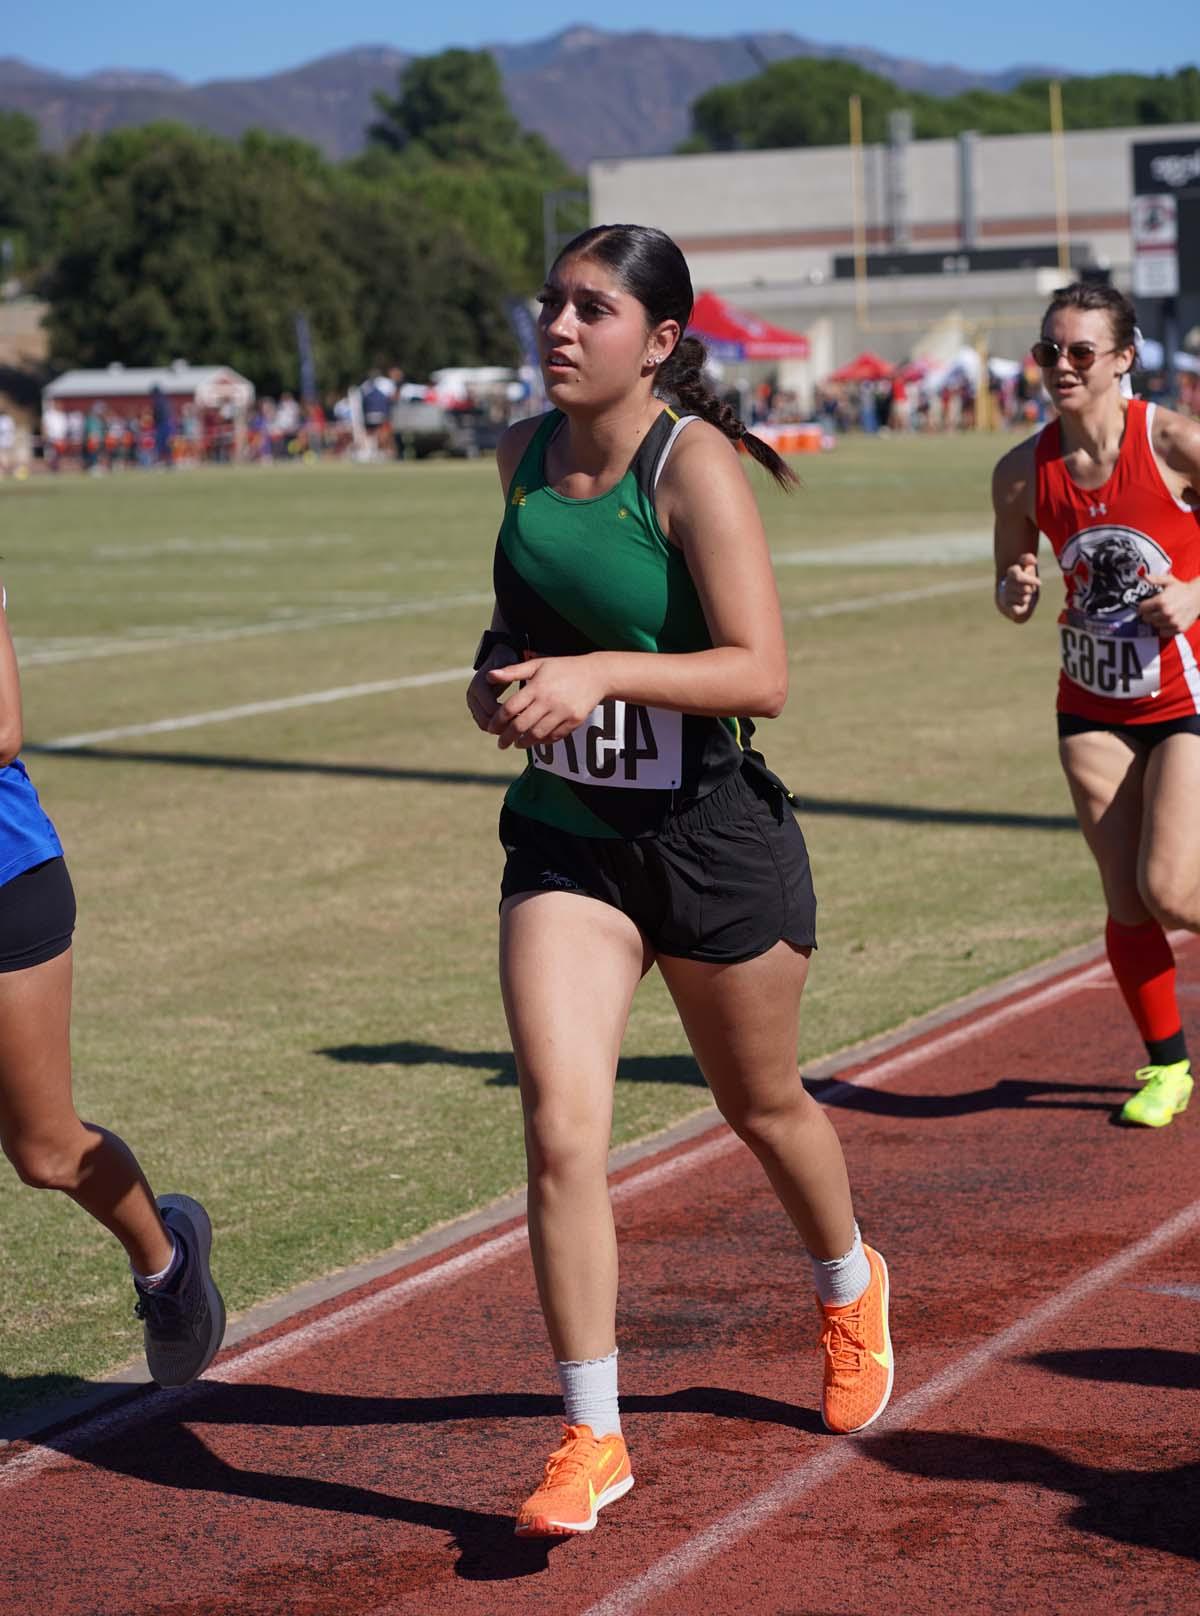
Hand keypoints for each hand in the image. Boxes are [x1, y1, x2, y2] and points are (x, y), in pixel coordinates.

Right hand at [465, 647, 515, 731]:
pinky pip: (486, 725)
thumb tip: (493, 676)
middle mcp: (472, 696)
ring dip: (501, 728)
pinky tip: (513, 725)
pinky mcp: (476, 711)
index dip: (508, 715)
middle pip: (485, 720)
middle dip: (504, 724)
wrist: (498, 660)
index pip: (491, 708)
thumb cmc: (507, 660)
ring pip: (485, 725)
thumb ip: (506, 670)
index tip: (525, 715)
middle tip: (522, 725)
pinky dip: (498, 728)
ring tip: (518, 725)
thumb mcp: (508, 662)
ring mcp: (473, 705)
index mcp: (478, 686)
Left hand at [486, 654, 606, 748]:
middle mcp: (548, 701)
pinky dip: (543, 741)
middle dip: (507, 738)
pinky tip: (536, 740)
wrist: (596, 674)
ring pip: (537, 734)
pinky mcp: (574, 721)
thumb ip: (512, 672)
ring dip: (524, 743)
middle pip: (520, 725)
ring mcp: (562, 712)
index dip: (497, 721)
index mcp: (536, 687)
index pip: (509, 709)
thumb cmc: (562, 668)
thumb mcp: (537, 665)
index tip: (491, 728)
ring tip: (517, 744)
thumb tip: (488, 676)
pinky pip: (554, 736)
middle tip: (500, 743)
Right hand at [996, 552, 1039, 621]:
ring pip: (1024, 599)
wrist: (1011, 593)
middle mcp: (1006, 584)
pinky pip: (1016, 610)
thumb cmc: (1023, 578)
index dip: (1030, 580)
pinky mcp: (1007, 606)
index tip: (1039, 582)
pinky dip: (1021, 608)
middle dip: (1031, 589)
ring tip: (1024, 595)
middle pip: (1025, 589)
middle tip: (1029, 588)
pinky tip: (1021, 604)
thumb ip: (1028, 559)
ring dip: (1027, 598)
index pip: (1018, 577)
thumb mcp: (1026, 566)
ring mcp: (1006, 596)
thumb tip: (1033, 561)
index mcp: (1011, 572)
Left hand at [1136, 573, 1199, 636]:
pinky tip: (1168, 620)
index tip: (1146, 605)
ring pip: (1155, 625)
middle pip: (1146, 618)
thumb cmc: (1183, 589)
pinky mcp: (1179, 628)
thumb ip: (1155, 579)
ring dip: (1156, 621)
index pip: (1142, 609)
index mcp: (1161, 601)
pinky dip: (1164, 628)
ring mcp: (1173, 622)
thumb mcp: (1169, 581)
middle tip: (1154, 610)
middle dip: (1148, 614)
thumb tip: (1144, 577)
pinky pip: (1163, 632)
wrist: (1199, 597)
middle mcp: (1166, 613)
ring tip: (1162, 614)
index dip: (1143, 606)